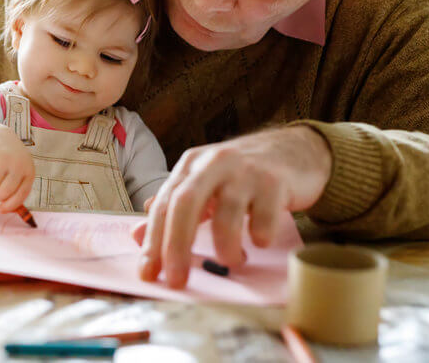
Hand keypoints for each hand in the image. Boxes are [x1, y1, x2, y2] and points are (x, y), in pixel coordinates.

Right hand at [0, 128, 34, 212]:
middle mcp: (17, 163)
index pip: (21, 194)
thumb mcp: (20, 176)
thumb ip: (15, 194)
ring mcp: (3, 157)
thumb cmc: (12, 164)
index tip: (0, 209)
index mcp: (29, 170)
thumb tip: (3, 210)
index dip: (10, 205)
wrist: (2, 140)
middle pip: (4, 192)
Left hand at [134, 126, 331, 287]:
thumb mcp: (203, 184)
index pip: (163, 205)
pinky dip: (259, 234)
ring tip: (230, 260)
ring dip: (225, 247)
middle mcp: (213, 163)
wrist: (292, 149)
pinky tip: (258, 242)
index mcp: (190, 166)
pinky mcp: (275, 181)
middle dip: (177, 245)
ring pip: (226, 212)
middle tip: (177, 280)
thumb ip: (172, 208)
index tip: (148, 274)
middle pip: (186, 204)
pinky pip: (264, 215)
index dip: (152, 241)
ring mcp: (245, 171)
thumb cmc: (241, 174)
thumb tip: (136, 235)